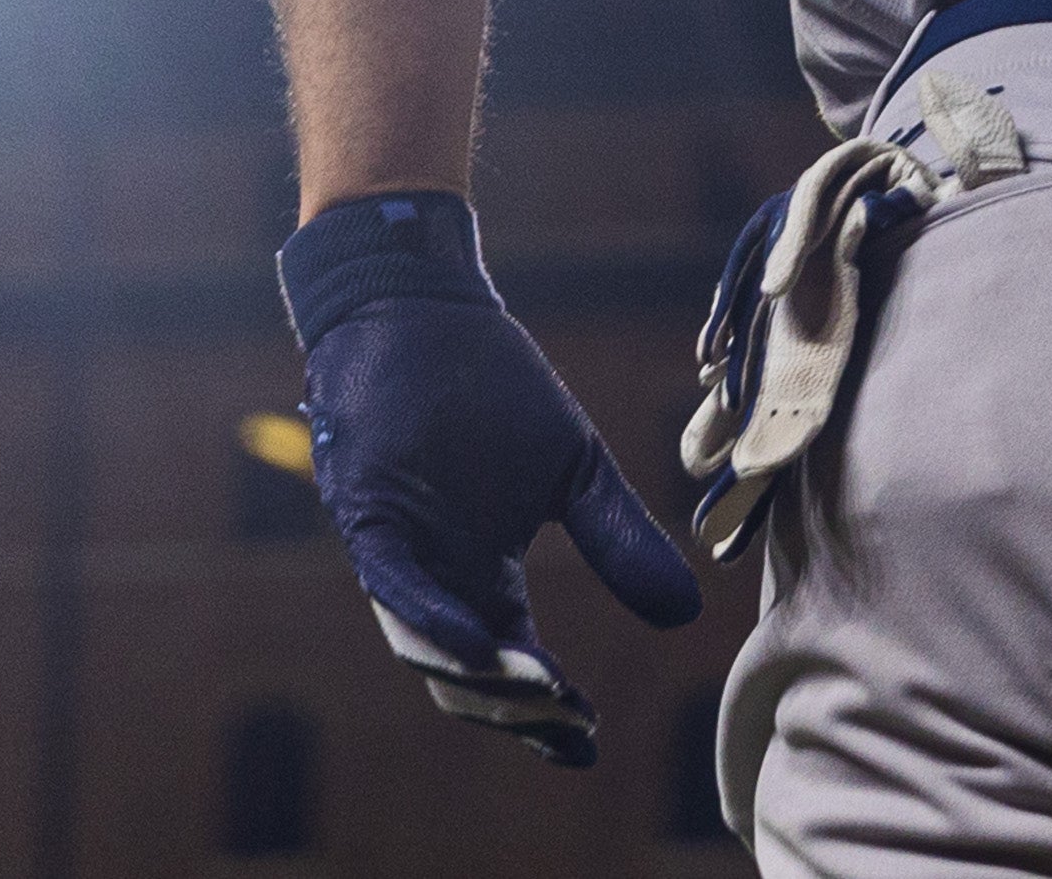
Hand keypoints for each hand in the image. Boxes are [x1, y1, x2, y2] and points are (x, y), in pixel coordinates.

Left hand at [283, 192, 700, 762]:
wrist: (426, 305)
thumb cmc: (491, 382)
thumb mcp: (574, 468)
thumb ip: (619, 539)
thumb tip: (686, 616)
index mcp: (483, 574)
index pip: (512, 666)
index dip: (545, 714)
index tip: (584, 745)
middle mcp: (436, 577)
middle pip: (467, 675)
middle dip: (516, 711)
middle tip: (566, 727)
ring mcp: (398, 550)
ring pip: (424, 644)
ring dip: (479, 679)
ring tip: (538, 698)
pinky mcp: (366, 513)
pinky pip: (392, 584)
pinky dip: (433, 619)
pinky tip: (478, 644)